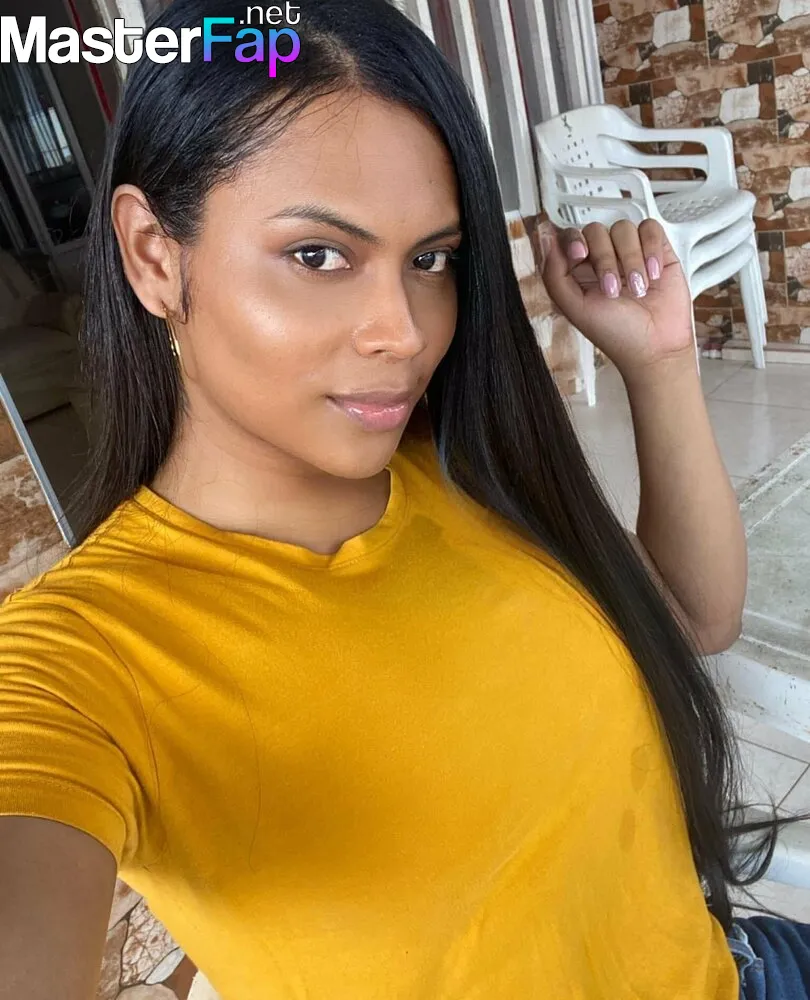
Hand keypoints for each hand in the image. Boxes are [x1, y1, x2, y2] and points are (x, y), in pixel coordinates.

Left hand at [539, 220, 694, 383]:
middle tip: (613, 289)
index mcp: (578, 271)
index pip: (569, 237)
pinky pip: (651, 229)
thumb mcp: (575, 309)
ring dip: (631, 258)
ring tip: (638, 288)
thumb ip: (554, 275)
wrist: (655, 346)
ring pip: (624, 228)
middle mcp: (602, 259)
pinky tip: (653, 273)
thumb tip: (547, 241)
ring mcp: (629, 253)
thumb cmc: (616, 334)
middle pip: (596, 230)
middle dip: (605, 259)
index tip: (579, 254)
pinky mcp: (656, 251)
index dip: (572, 239)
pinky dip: (651, 249)